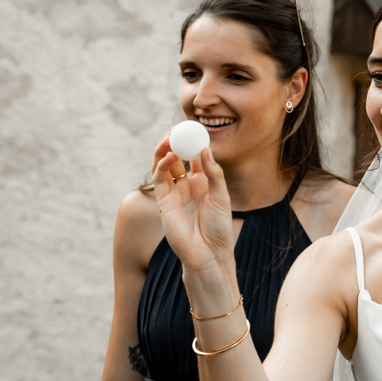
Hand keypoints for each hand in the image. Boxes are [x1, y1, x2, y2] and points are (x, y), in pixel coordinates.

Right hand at [150, 136, 234, 278]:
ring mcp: (174, 193)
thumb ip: (214, 173)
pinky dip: (161, 166)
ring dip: (164, 150)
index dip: (192, 141)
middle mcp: (186, 185)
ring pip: (164, 166)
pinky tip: (168, 157)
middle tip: (176, 129)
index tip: (193, 127)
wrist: (209, 253)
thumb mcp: (222, 196)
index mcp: (202, 182)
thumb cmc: (219, 228)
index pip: (194, 156)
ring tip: (168, 138)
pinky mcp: (164, 202)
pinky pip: (159, 179)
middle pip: (177, 157)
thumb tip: (205, 149)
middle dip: (175, 142)